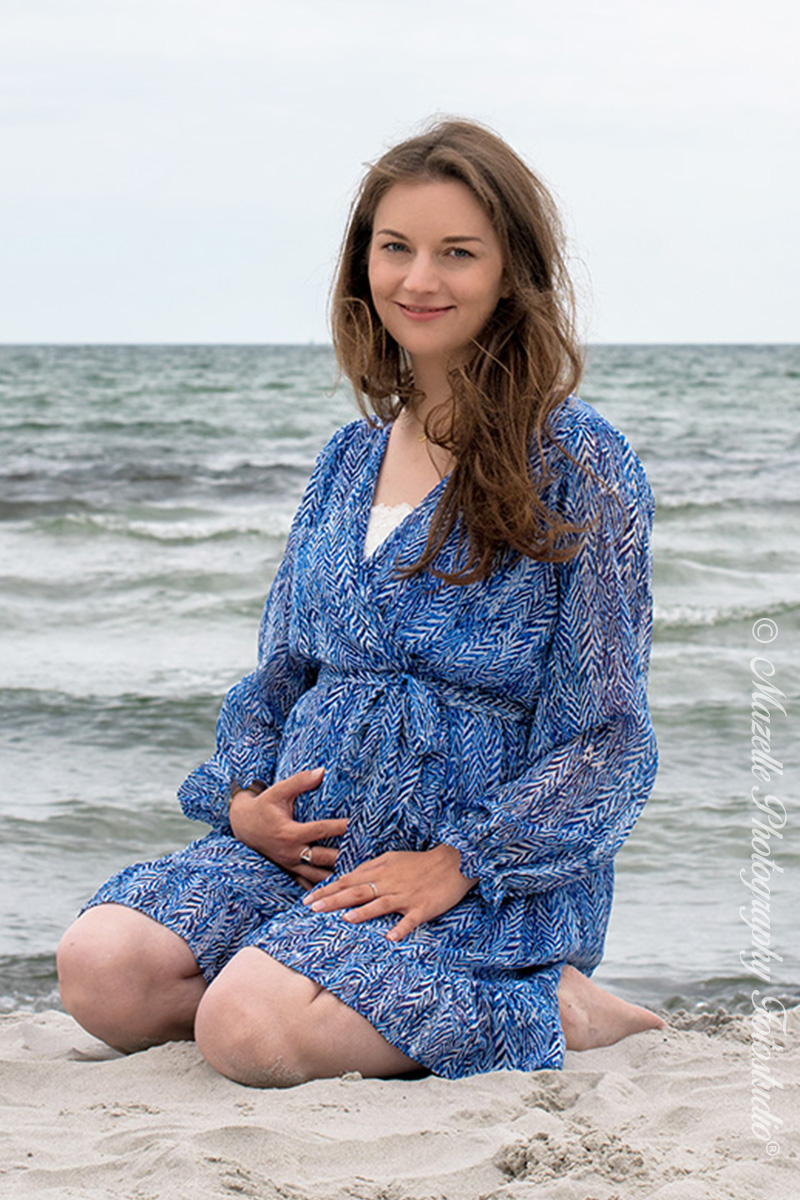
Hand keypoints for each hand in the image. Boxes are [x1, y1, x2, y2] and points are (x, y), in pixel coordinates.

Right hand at [228, 767, 347, 886]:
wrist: (243, 825)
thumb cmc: (263, 806)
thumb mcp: (278, 791)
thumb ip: (300, 781)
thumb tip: (322, 770)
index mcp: (290, 833)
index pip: (320, 830)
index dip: (340, 827)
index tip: (358, 825)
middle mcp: (291, 852)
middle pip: (324, 858)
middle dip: (345, 858)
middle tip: (367, 856)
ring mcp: (290, 865)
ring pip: (318, 876)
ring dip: (337, 876)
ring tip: (359, 874)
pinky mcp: (289, 872)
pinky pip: (308, 884)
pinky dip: (324, 887)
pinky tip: (342, 888)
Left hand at [302, 845, 476, 940]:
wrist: (454, 861)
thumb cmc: (421, 861)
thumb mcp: (393, 858)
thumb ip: (371, 868)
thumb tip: (349, 877)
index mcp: (381, 870)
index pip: (348, 880)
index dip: (328, 889)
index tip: (308, 898)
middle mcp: (390, 882)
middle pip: (357, 891)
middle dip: (333, 899)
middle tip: (312, 907)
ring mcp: (406, 896)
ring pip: (380, 903)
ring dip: (362, 912)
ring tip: (344, 919)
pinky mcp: (423, 908)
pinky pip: (410, 919)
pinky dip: (401, 928)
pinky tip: (390, 937)